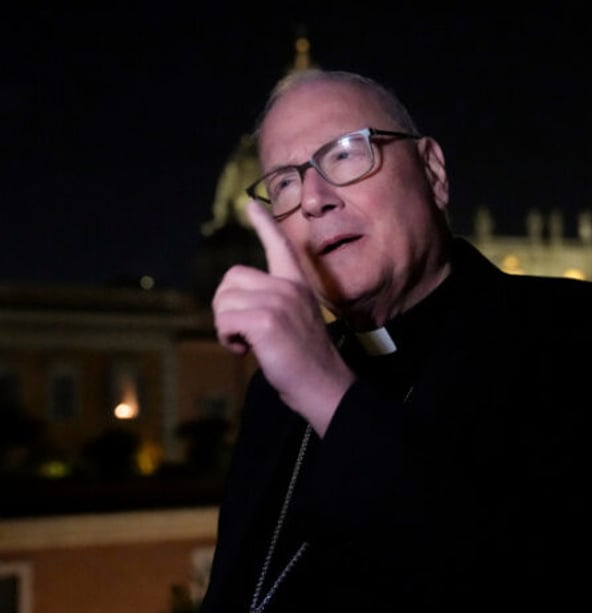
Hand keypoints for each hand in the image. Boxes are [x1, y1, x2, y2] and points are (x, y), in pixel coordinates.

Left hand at [212, 201, 354, 435]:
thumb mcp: (294, 322)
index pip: (280, 246)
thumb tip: (235, 304)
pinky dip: (227, 338)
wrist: (325, 387)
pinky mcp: (266, 321)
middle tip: (242, 331)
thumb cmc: (306, 362)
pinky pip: (225, 320)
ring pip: (224, 300)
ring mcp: (278, 302)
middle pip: (232, 278)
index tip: (251, 205)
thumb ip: (272, 304)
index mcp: (297, 285)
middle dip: (226, 306)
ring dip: (226, 326)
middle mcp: (288, 287)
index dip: (264, 225)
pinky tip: (245, 350)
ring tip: (246, 343)